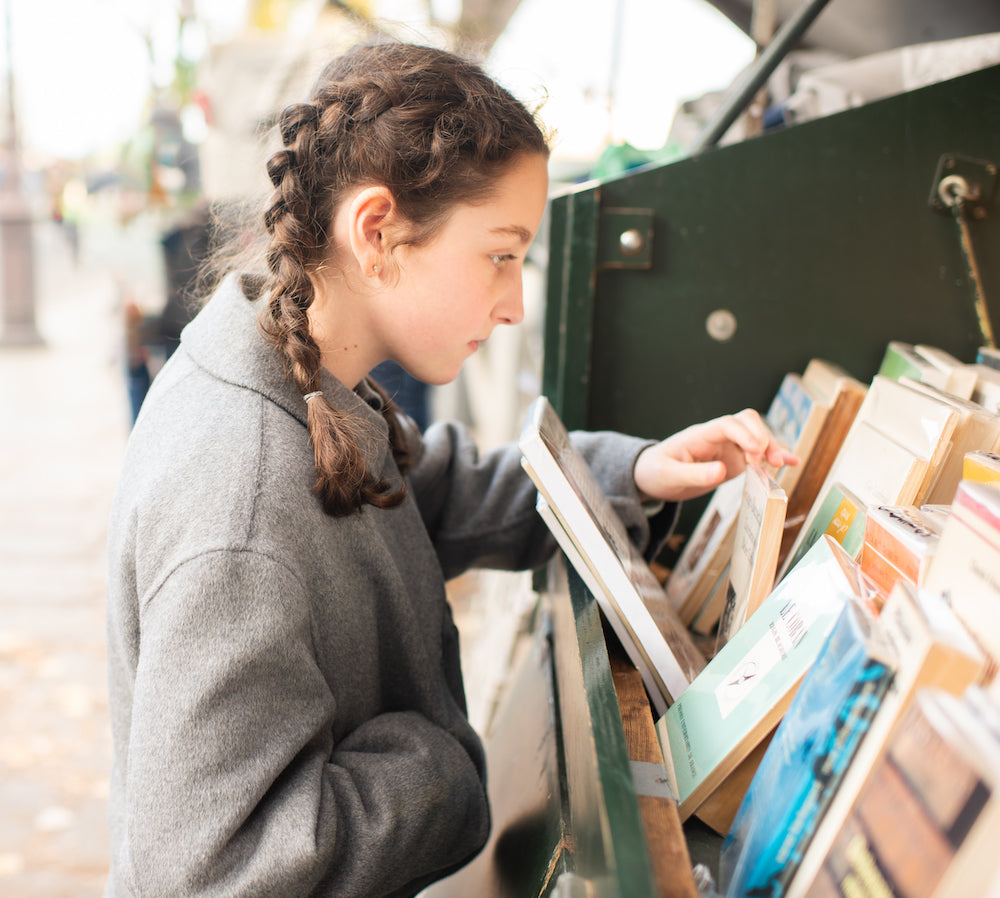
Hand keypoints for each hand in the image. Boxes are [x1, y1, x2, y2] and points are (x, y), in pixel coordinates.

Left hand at [633, 409, 798, 503]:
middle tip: (769, 461)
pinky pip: (758, 455)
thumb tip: (721, 472)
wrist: (653, 477)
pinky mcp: (735, 461)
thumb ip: (693, 474)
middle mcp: (717, 437)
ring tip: (779, 465)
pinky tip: (792, 462)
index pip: (727, 424)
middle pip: (747, 423)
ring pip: (757, 436)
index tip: (756, 451)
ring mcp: (728, 448)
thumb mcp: (669, 476)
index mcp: (699, 435)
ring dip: (771, 447)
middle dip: (763, 437)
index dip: (745, 434)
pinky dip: (774, 456)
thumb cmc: (657, 472)